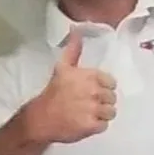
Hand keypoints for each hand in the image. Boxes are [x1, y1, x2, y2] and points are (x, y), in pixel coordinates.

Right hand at [23, 31, 116, 145]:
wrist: (41, 118)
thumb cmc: (53, 93)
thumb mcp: (63, 67)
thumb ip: (74, 49)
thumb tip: (76, 29)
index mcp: (90, 76)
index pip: (111, 83)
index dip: (103, 88)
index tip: (92, 91)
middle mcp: (93, 91)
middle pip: (112, 98)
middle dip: (102, 102)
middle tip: (88, 104)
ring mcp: (93, 109)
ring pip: (110, 113)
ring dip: (101, 115)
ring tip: (87, 114)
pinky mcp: (91, 126)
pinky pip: (104, 126)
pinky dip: (96, 126)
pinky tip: (85, 122)